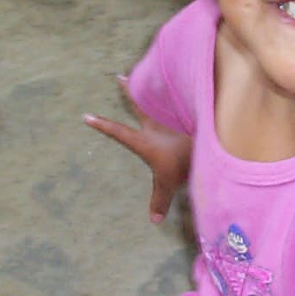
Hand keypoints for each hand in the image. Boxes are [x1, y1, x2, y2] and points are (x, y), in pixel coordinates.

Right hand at [84, 76, 191, 222]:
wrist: (208, 138)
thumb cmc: (185, 160)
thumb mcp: (170, 182)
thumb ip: (160, 199)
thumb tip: (154, 220)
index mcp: (145, 140)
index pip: (118, 132)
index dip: (102, 125)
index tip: (86, 116)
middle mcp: (155, 123)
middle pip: (139, 105)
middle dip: (129, 92)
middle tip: (120, 77)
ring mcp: (170, 115)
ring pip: (158, 98)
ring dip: (153, 88)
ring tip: (150, 75)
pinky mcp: (186, 110)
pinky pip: (175, 99)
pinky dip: (175, 91)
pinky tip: (181, 83)